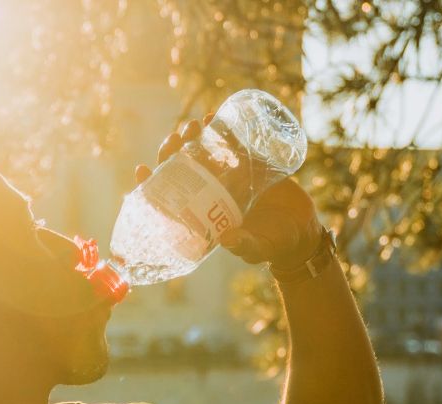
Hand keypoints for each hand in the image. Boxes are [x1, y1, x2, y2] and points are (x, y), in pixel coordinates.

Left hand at [134, 116, 321, 269]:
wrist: (300, 231)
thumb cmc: (273, 245)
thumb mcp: (257, 247)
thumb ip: (244, 245)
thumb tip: (227, 238)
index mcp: (203, 214)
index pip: (169, 198)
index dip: (151, 185)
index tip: (141, 169)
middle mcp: (211, 194)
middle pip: (181, 169)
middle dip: (172, 152)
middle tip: (175, 139)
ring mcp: (228, 178)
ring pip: (202, 153)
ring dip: (193, 137)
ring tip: (194, 125)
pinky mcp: (249, 166)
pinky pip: (230, 144)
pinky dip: (221, 130)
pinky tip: (214, 118)